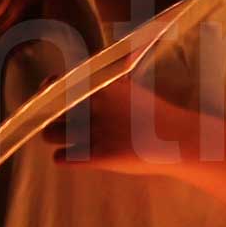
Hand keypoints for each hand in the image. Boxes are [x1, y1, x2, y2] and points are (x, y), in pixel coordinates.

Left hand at [49, 78, 213, 178]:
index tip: (48, 92)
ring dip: (53, 137)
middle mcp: (93, 108)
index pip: (59, 84)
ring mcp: (94, 133)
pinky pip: (63, 158)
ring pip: (50, 134)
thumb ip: (111, 81)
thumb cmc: (157, 115)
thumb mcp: (132, 89)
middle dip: (50, 117)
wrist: (177, 140)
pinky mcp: (97, 157)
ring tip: (61, 139)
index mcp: (101, 88)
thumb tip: (102, 68)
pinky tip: (66, 157)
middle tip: (56, 122)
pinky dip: (61, 158)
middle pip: (50, 111)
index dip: (49, 90)